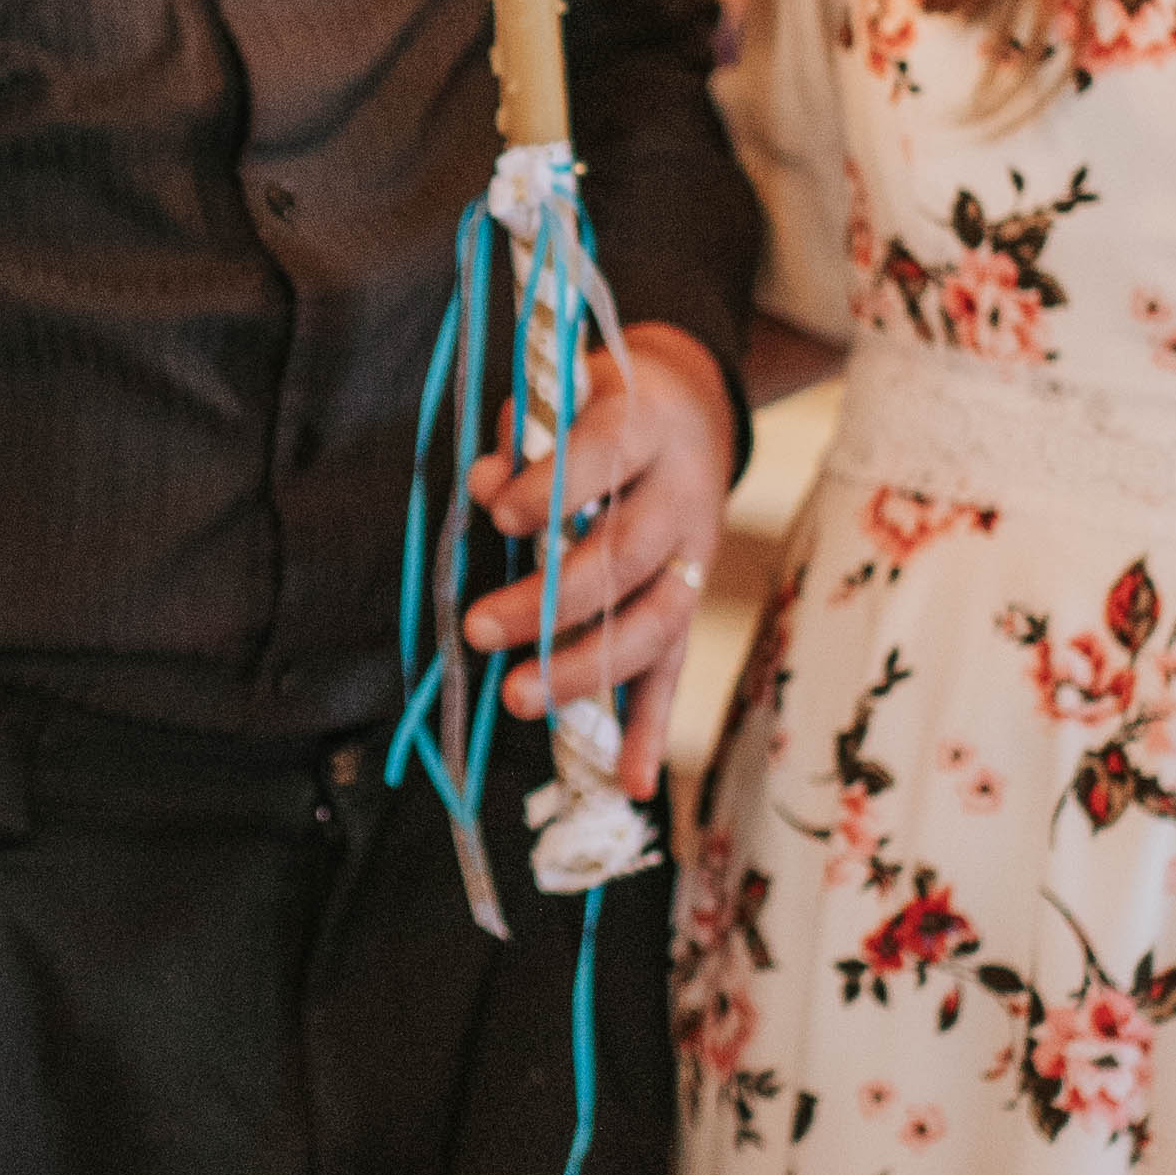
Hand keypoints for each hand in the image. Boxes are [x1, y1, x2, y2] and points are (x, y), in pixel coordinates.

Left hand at [462, 318, 735, 792]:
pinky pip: (673, 668)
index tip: (498, 511)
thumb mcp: (568, 392)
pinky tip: (627, 782)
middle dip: (553, 600)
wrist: (693, 407)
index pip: (606, 453)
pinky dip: (648, 727)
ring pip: (654, 620)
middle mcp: (682, 494)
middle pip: (626, 555)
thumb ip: (525, 436)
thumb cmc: (602, 404)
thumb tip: (485, 483)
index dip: (554, 485)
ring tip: (520, 700)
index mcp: (648, 423)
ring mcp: (695, 555)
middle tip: (480, 628)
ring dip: (587, 668)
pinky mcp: (691, 600)